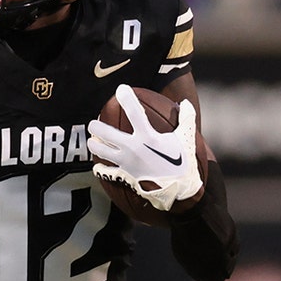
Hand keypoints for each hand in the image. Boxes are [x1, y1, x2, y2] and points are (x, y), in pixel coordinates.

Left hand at [87, 85, 203, 211]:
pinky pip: (106, 172)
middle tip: (94, 123)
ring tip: (93, 140)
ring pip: (100, 150)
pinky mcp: (124, 175)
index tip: (121, 88)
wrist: (179, 191)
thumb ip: (186, 118)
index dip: (127, 98)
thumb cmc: (184, 163)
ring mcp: (126, 162)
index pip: (135, 112)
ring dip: (94, 144)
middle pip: (105, 133)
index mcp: (148, 136)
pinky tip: (97, 167)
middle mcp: (133, 148)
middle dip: (96, 125)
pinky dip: (100, 170)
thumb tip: (186, 102)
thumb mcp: (187, 138)